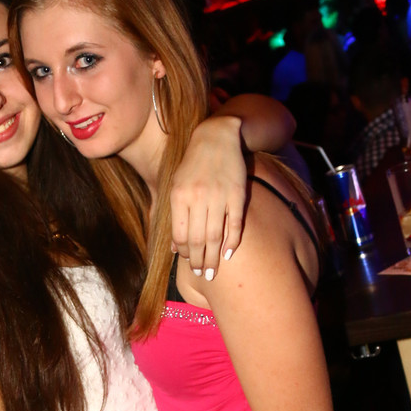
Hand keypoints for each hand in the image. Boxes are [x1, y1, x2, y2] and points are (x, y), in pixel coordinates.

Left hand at [170, 115, 246, 278]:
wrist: (217, 136)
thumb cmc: (193, 164)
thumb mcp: (176, 185)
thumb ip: (174, 216)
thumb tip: (173, 248)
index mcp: (179, 196)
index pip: (180, 235)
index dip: (184, 253)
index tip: (189, 262)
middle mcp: (197, 197)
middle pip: (198, 240)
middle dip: (199, 261)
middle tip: (202, 274)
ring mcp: (219, 196)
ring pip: (215, 236)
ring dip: (213, 258)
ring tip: (213, 272)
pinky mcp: (237, 194)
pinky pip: (234, 224)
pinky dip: (231, 242)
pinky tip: (228, 254)